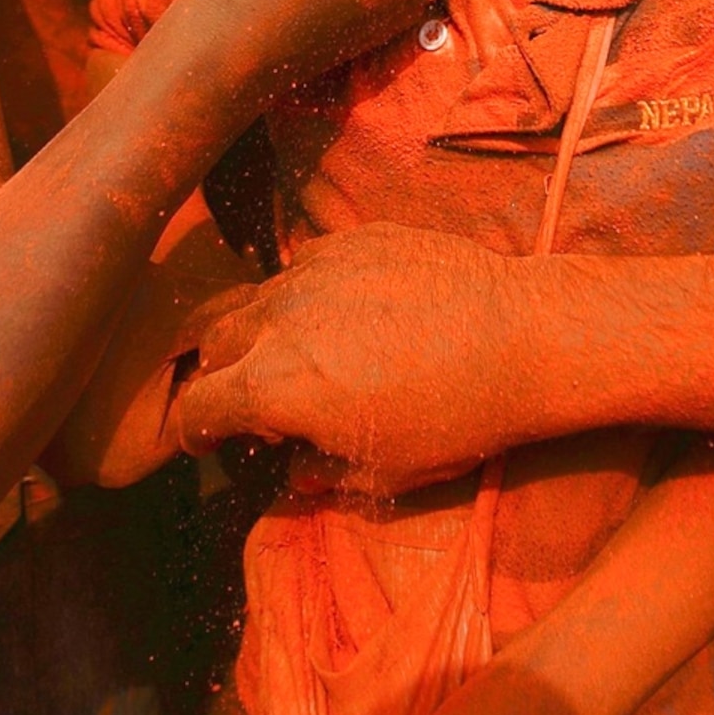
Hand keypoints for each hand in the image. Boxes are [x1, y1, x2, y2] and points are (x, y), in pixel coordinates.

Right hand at [176, 223, 533, 493]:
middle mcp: (278, 319)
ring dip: (264, 330)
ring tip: (304, 355)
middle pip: (216, 343)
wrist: (519, 338)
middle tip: (258, 400)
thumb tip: (297, 475)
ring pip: (259, 298)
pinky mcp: (355, 239)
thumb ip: (321, 475)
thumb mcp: (381, 474)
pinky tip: (349, 314)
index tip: (208, 440)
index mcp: (272, 385)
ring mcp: (315, 270)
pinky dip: (310, 293)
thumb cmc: (452, 419)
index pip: (196, 406)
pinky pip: (309, 265)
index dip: (194, 431)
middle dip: (223, 375)